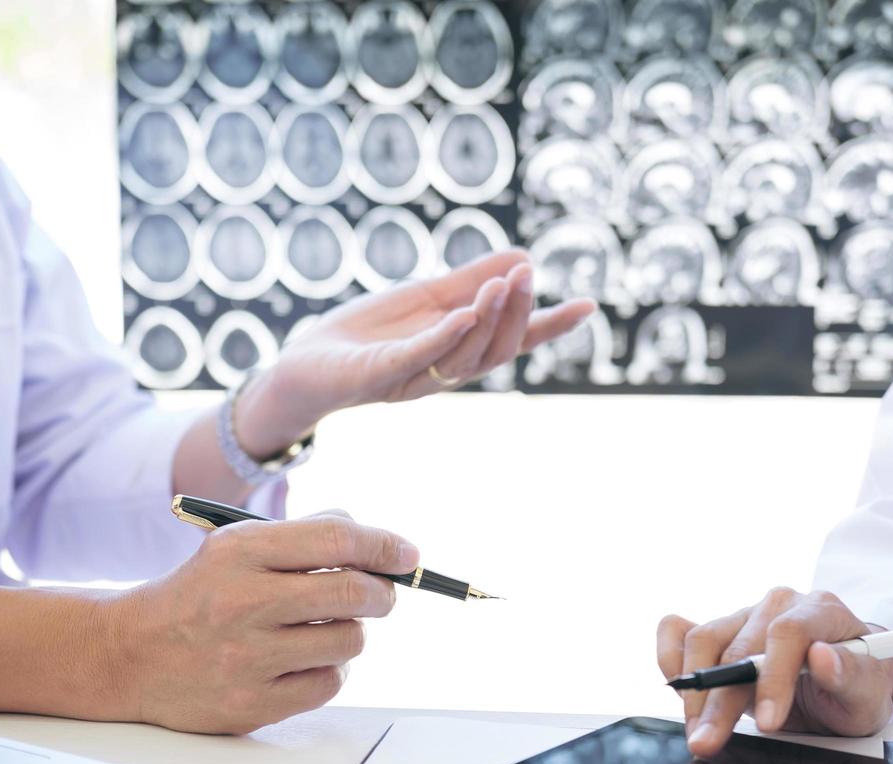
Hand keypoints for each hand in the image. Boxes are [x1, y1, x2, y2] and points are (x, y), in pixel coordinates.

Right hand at [105, 513, 418, 734]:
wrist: (131, 655)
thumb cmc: (200, 595)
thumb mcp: (237, 547)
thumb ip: (304, 536)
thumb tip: (379, 543)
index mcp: (241, 552)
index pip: (335, 539)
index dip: (384, 546)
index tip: (408, 555)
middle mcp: (242, 602)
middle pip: (352, 593)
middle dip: (381, 593)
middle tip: (379, 595)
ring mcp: (247, 658)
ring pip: (349, 641)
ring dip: (351, 633)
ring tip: (322, 630)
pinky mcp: (252, 704)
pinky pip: (329, 683)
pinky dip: (329, 670)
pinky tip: (304, 660)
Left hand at [234, 249, 597, 455]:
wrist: (305, 364)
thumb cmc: (365, 335)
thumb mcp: (425, 299)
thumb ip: (469, 281)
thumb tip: (522, 257)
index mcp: (457, 353)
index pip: (512, 342)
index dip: (548, 326)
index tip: (588, 306)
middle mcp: (442, 372)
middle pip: (494, 349)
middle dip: (516, 312)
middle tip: (529, 273)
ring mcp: (412, 378)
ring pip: (463, 356)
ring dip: (487, 318)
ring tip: (504, 282)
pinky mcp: (376, 375)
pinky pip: (417, 358)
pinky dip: (443, 338)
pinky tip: (462, 313)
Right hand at [657, 588, 892, 756]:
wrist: (844, 681)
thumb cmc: (857, 686)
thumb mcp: (870, 693)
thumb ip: (851, 676)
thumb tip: (824, 657)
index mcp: (820, 610)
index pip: (787, 633)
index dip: (772, 678)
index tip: (769, 723)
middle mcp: (778, 604)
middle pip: (737, 645)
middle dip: (720, 702)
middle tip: (708, 742)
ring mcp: (744, 614)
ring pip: (702, 640)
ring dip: (693, 692)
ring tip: (698, 732)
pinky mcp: (719, 628)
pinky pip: (678, 630)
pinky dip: (670, 659)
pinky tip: (680, 694)